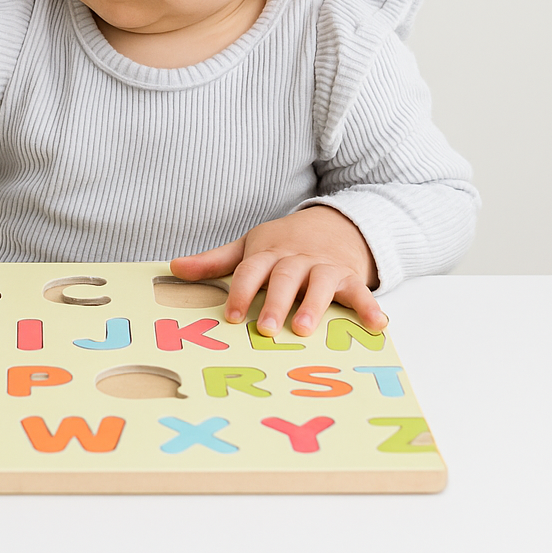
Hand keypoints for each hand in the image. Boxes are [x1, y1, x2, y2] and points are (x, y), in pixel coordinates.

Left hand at [170, 206, 386, 337]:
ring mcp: (324, 267)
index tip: (230, 315)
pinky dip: (369, 306)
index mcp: (268, 253)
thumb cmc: (284, 243)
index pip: (250, 270)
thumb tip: (174, 267)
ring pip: (318, 283)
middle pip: (283, 278)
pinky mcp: (349, 276)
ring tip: (304, 329)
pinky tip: (377, 324)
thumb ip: (215, 261)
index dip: (240, 291)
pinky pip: (360, 291)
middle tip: (264, 329)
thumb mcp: (250, 246)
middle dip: (274, 302)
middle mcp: (295, 259)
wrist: (333, 223)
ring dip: (312, 305)